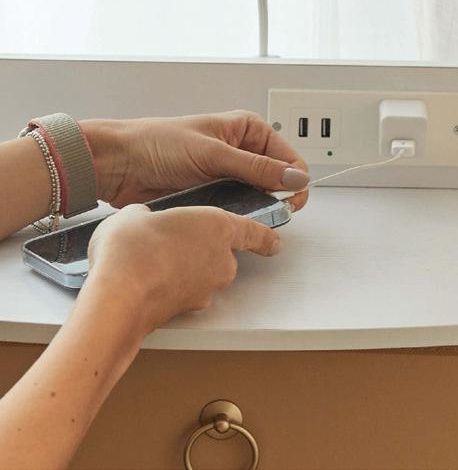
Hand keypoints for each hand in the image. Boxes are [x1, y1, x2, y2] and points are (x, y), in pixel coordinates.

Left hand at [80, 111, 308, 211]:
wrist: (120, 165)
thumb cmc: (156, 144)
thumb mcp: (212, 153)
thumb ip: (256, 168)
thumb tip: (295, 177)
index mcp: (247, 130)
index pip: (288, 157)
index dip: (294, 178)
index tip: (290, 198)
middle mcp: (242, 152)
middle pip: (278, 178)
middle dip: (279, 195)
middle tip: (273, 209)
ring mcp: (229, 175)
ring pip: (261, 195)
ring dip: (259, 206)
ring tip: (250, 213)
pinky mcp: (215, 194)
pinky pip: (240, 207)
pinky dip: (242, 214)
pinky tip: (236, 218)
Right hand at [84, 203, 279, 334]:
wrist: (117, 295)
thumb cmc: (132, 249)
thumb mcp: (136, 214)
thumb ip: (150, 215)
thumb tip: (143, 220)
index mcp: (218, 226)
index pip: (253, 232)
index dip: (264, 237)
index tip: (274, 243)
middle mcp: (221, 260)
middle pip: (222, 253)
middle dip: (200, 248)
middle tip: (169, 240)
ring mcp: (207, 288)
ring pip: (203, 274)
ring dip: (184, 268)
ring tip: (151, 261)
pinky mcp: (190, 309)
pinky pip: (185, 292)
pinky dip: (171, 286)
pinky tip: (145, 280)